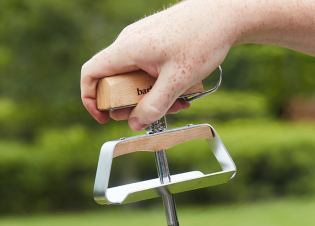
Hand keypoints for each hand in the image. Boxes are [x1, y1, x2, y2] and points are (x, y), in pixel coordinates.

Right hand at [81, 0, 235, 130]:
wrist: (224, 13)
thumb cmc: (202, 38)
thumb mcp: (177, 81)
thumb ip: (154, 105)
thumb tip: (136, 123)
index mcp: (127, 48)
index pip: (91, 73)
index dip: (91, 99)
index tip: (103, 117)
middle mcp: (129, 42)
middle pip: (114, 80)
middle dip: (129, 104)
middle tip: (146, 116)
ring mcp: (142, 41)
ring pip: (134, 76)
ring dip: (150, 96)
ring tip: (175, 104)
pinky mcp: (155, 42)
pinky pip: (148, 68)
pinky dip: (159, 84)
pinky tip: (181, 91)